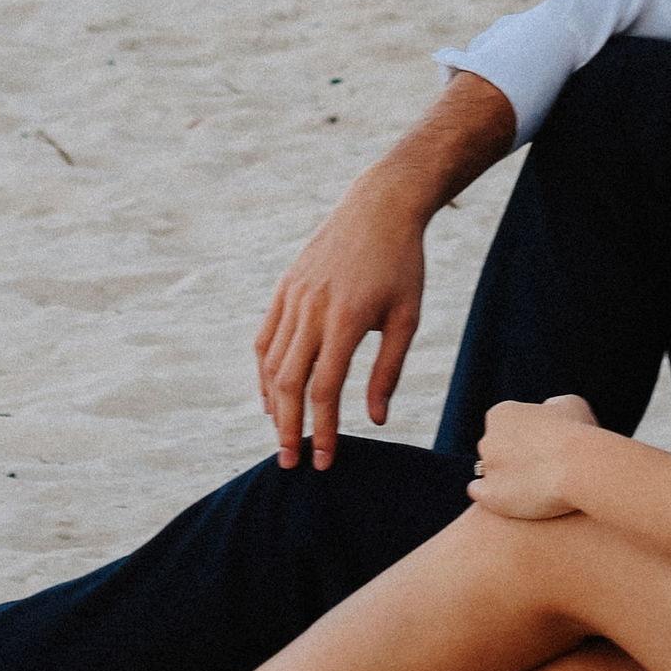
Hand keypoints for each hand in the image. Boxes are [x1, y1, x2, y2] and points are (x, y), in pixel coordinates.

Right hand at [256, 174, 426, 469]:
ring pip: (271, 362)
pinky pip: (265, 337)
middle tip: (291, 463)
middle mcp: (311, 309)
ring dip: (273, 404)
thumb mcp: (406, 317)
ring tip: (282, 433)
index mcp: (344, 319)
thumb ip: (388, 370)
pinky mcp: (285, 286)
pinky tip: (271, 393)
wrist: (379, 207)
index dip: (321, 430)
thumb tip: (375, 420)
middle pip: (288, 383)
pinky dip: (264, 370)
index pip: (323, 389)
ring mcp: (293, 296)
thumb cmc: (402, 264)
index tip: (323, 462)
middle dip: (288, 428)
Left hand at [469, 395, 598, 520]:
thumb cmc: (578, 432)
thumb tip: (549, 413)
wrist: (577, 467)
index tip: (540, 448)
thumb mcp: (568, 405)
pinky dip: (491, 495)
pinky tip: (508, 498)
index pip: (504, 426)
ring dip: (504, 478)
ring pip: (488, 472)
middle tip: (537, 469)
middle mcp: (488, 439)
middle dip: (511, 457)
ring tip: (529, 488)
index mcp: (501, 413)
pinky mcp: (490, 496)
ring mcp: (487, 468)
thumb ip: (552, 407)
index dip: (523, 438)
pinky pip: (480, 493)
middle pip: (495, 449)